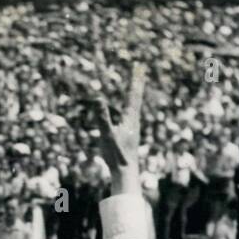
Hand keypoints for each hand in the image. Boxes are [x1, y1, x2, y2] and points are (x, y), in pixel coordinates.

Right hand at [95, 62, 146, 194]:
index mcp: (130, 118)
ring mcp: (132, 128)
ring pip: (134, 106)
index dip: (135, 80)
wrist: (126, 172)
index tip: (139, 66)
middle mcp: (134, 121)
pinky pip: (130, 115)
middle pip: (136, 97)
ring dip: (134, 93)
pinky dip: (130, 106)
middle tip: (140, 68)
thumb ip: (102, 117)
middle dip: (137, 82)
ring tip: (135, 85)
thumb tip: (98, 99)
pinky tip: (127, 111)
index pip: (133, 94)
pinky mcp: (129, 135)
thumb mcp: (107, 134)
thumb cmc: (116, 154)